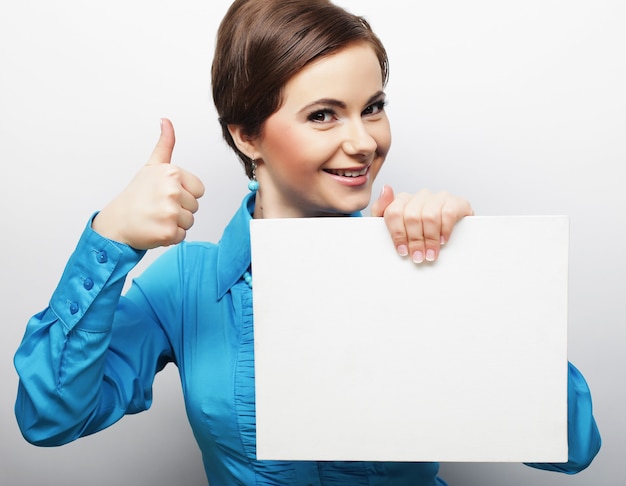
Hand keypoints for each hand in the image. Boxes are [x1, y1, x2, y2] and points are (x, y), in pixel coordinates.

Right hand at [92, 118, 204, 249]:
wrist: (116, 222)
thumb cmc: (136, 195)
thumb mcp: (152, 166)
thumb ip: (165, 144)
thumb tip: (166, 121)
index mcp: (172, 173)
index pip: (199, 190)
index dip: (184, 194)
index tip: (165, 194)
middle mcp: (172, 190)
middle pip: (194, 207)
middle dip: (179, 209)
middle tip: (157, 207)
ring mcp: (170, 212)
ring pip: (189, 222)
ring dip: (175, 223)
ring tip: (156, 217)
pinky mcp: (168, 231)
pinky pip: (182, 236)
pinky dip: (170, 236)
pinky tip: (155, 228)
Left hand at [371, 185, 473, 262]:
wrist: (453, 234)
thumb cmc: (418, 232)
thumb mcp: (393, 225)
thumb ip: (381, 209)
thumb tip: (386, 189)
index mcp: (404, 200)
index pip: (394, 212)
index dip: (398, 234)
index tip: (402, 250)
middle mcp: (421, 196)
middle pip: (412, 216)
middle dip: (414, 240)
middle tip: (418, 256)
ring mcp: (439, 198)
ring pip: (429, 216)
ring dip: (429, 239)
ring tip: (430, 253)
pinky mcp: (457, 202)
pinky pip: (448, 214)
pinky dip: (445, 230)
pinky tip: (443, 240)